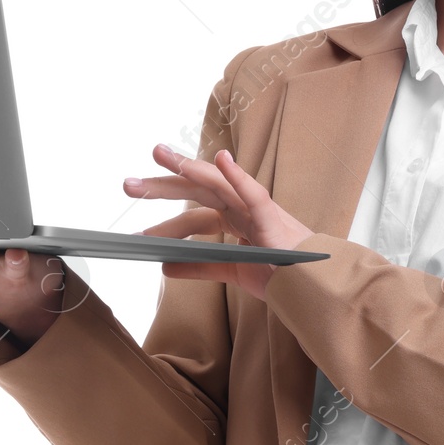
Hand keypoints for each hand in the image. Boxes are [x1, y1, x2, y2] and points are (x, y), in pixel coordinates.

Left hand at [124, 143, 314, 301]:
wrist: (314, 286)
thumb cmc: (281, 274)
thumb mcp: (232, 271)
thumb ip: (199, 267)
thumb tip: (164, 265)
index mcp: (234, 219)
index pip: (193, 214)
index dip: (165, 216)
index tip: (138, 221)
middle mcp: (241, 208)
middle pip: (196, 191)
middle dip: (163, 186)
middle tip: (128, 184)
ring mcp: (255, 209)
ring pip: (216, 184)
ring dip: (189, 169)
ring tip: (161, 158)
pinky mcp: (271, 217)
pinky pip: (253, 194)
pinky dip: (238, 175)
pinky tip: (220, 159)